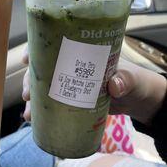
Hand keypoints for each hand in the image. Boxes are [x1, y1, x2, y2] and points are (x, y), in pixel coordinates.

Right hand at [22, 46, 165, 124]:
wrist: (139, 100)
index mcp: (82, 54)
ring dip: (33, 100)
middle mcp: (72, 67)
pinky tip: (35, 120)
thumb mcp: (132, 78)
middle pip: (44, 69)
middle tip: (27, 94)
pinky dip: (42, 112)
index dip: (38, 50)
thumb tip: (114, 85)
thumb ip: (125, 80)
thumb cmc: (135, 81)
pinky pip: (53, 104)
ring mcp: (71, 85)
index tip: (27, 58)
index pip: (56, 46)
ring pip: (45, 88)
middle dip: (31, 80)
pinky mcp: (73, 101)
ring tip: (29, 114)